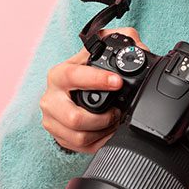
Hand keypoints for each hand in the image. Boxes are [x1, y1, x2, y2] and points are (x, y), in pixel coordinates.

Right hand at [41, 27, 150, 153]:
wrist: (69, 92)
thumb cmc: (85, 72)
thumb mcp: (100, 51)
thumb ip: (119, 41)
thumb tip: (137, 47)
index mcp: (59, 75)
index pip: (73, 76)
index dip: (96, 80)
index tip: (118, 82)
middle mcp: (51, 99)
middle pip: (73, 118)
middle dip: (102, 118)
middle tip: (117, 111)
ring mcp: (53, 121)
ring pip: (79, 136)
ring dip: (103, 131)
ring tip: (115, 120)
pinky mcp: (59, 137)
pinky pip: (82, 147)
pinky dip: (100, 141)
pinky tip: (108, 131)